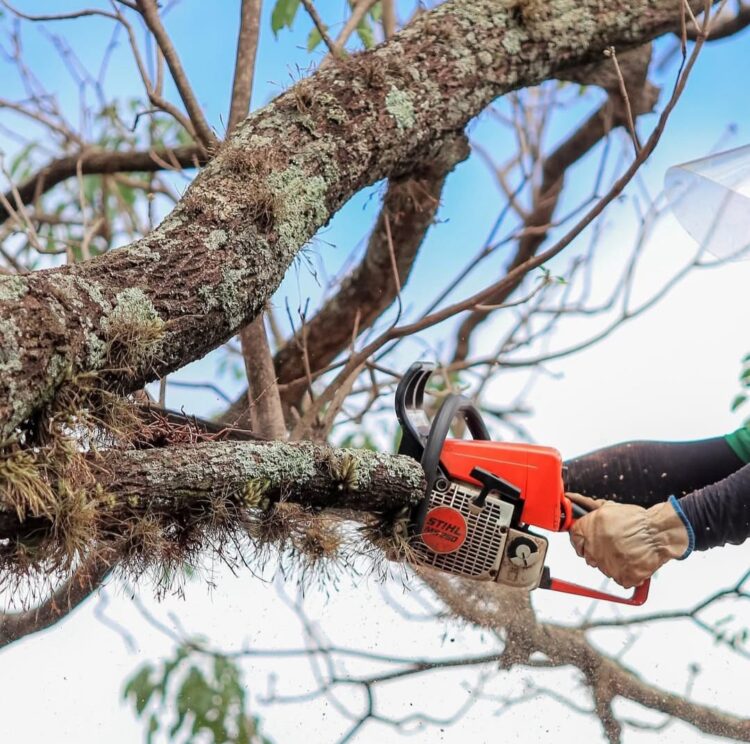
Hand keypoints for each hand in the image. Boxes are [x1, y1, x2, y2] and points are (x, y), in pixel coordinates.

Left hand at [567, 493, 688, 588]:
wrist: (658, 533)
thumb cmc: (637, 520)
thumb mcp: (609, 508)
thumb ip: (590, 510)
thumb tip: (575, 501)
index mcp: (587, 530)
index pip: (574, 538)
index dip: (581, 539)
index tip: (587, 540)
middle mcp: (593, 548)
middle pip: (588, 555)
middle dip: (598, 551)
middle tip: (614, 544)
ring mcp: (606, 565)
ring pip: (604, 567)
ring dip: (612, 561)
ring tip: (627, 550)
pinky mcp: (621, 577)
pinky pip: (619, 578)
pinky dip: (626, 572)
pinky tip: (633, 560)